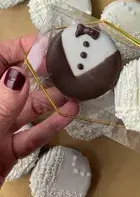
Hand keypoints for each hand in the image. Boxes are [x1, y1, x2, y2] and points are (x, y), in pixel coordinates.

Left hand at [0, 36, 78, 185]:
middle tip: (67, 68)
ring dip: (53, 100)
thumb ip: (3, 103)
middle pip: (18, 82)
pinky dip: (50, 125)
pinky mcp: (7, 149)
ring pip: (28, 108)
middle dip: (44, 74)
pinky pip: (31, 134)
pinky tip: (68, 114)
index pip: (0, 58)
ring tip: (75, 91)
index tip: (46, 47)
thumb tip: (19, 74)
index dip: (22, 49)